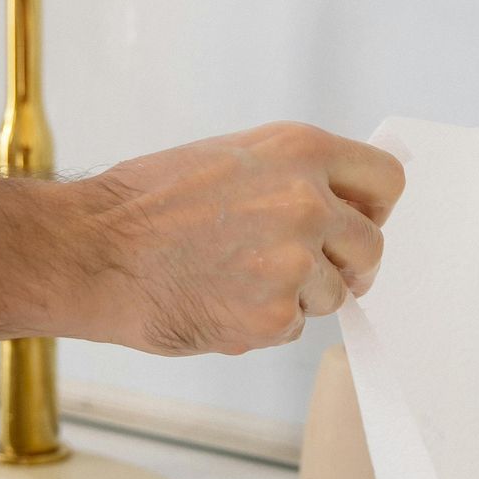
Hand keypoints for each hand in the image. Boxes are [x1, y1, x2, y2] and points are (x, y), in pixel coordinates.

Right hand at [71, 122, 403, 355]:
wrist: (92, 252)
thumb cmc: (144, 206)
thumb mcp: (231, 158)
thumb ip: (293, 175)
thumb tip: (340, 201)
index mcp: (299, 150)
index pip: (386, 181)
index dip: (374, 208)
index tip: (358, 223)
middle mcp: (307, 200)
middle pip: (371, 246)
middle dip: (345, 265)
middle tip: (305, 271)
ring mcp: (295, 260)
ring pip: (333, 293)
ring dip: (295, 296)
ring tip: (233, 278)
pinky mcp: (275, 313)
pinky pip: (294, 327)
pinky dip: (262, 324)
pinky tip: (217, 301)